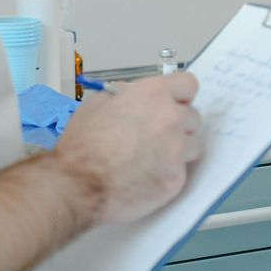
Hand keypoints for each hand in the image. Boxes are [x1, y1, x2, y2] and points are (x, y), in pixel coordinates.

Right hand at [52, 72, 202, 223]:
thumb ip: (123, 96)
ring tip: (153, 158)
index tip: (174, 103)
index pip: (188, 84)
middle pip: (193, 116)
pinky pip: (182, 172)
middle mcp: (171, 119)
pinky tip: (147, 177)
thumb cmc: (81, 147)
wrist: (77, 186)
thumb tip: (132, 95)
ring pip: (193, 145)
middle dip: (178, 124)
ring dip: (179, 150)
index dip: (180, 95)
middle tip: (156, 135)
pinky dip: (168, 174)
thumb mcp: (95, 105)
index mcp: (152, 95)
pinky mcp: (176, 179)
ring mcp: (177, 150)